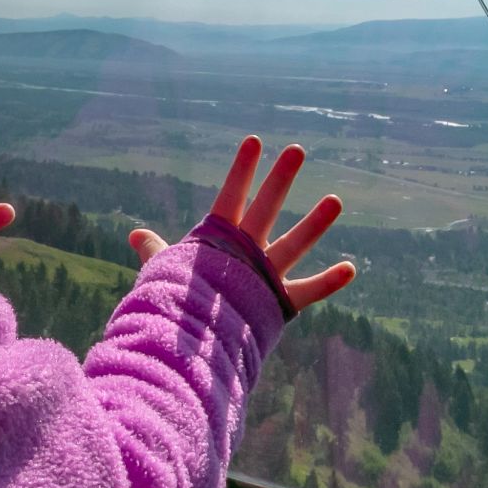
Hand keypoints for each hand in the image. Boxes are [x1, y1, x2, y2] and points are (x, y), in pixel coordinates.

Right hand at [130, 136, 356, 313]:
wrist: (185, 346)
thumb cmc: (172, 303)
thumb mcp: (164, 271)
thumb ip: (156, 251)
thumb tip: (136, 234)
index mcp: (217, 241)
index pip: (230, 196)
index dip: (242, 169)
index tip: (254, 141)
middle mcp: (245, 252)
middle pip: (265, 208)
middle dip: (280, 179)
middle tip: (298, 150)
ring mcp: (264, 275)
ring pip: (294, 243)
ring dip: (316, 222)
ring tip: (337, 200)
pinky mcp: (278, 303)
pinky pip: (308, 291)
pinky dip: (329, 282)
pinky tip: (351, 268)